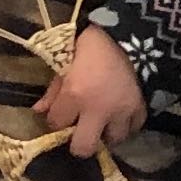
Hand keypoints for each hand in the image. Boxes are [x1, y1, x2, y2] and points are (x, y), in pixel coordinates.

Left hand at [35, 25, 147, 160]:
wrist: (130, 32)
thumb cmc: (91, 45)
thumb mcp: (66, 63)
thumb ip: (53, 91)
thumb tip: (39, 111)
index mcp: (75, 95)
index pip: (56, 124)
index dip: (56, 121)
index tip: (60, 115)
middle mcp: (98, 109)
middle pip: (84, 147)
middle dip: (79, 143)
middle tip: (81, 132)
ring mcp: (121, 111)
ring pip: (112, 141)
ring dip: (106, 133)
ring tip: (104, 123)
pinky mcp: (141, 107)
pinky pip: (134, 127)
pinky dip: (127, 125)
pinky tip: (121, 117)